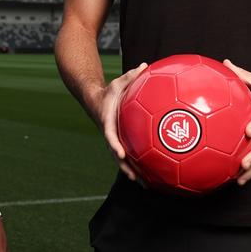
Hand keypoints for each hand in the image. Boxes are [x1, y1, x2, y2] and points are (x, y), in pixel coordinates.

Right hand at [96, 62, 147, 180]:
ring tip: (147, 187)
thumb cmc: (109, 92)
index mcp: (108, 123)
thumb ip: (131, 76)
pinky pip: (131, 156)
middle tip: (135, 179)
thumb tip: (145, 65)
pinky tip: (154, 176)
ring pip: (124, 161)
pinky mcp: (121, 144)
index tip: (121, 153)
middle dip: (125, 168)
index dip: (115, 146)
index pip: (110, 136)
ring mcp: (116, 142)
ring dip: (133, 173)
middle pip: (117, 156)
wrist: (96, 102)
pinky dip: (139, 166)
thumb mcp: (118, 83)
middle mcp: (111, 136)